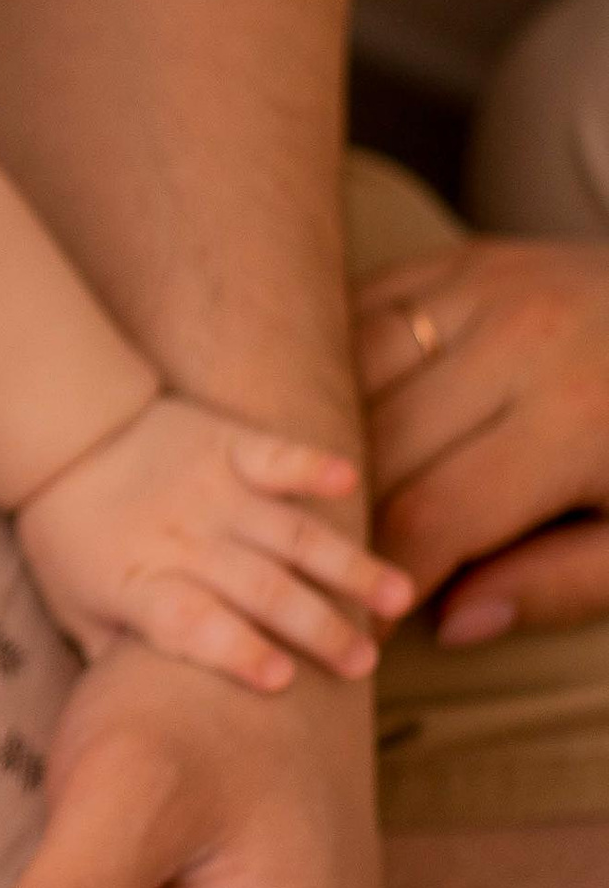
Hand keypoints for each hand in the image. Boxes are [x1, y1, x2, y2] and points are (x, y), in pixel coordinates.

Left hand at [16, 391, 404, 690]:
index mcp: (140, 583)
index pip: (191, 620)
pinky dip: (309, 466)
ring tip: (399, 599)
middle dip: (315, 625)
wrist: (64, 434)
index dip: (234, 648)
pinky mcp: (227, 446)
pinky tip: (348, 481)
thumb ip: (117, 660)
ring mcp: (209, 490)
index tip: (281, 680)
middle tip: (365, 662)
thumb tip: (146, 729)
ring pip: (287, 532)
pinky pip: (273, 456)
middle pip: (256, 586)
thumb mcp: (78, 607)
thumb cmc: (74, 539)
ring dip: (345, 565)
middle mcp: (182, 539)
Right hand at [356, 239, 608, 641]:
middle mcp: (516, 339)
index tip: (364, 627)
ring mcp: (479, 285)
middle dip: (343, 520)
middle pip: (376, 444)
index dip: (384, 579)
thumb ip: (565, 586)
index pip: (433, 513)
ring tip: (313, 503)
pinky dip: (329, 371)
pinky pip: (356, 314)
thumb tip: (454, 619)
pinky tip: (325, 422)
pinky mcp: (455, 260)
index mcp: (574, 418)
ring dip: (321, 442)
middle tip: (329, 574)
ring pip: (349, 372)